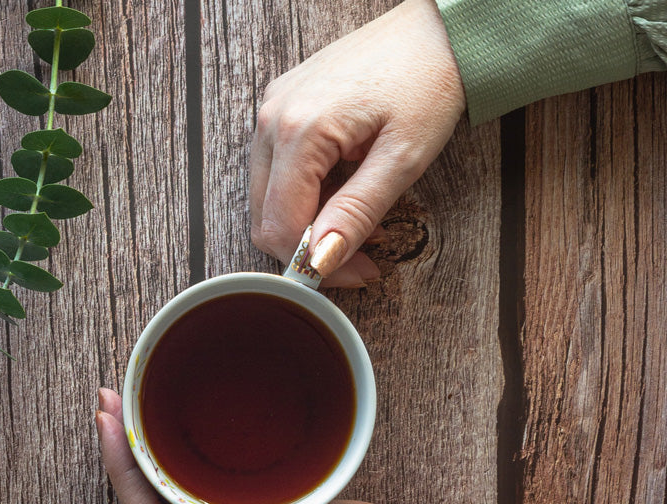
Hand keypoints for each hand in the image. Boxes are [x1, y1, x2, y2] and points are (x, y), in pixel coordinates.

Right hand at [250, 0, 465, 286]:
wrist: (436, 30)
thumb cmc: (428, 82)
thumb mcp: (402, 157)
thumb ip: (357, 211)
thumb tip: (321, 260)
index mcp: (298, 130)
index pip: (280, 226)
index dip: (316, 264)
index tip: (358, 273)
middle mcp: (272, 119)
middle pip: (265, 217)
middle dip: (310, 247)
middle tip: (362, 254)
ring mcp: (271, 110)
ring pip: (267, 197)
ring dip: (309, 221)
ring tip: (362, 218)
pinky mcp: (280, 106)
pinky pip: (276, 170)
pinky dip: (306, 193)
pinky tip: (346, 188)